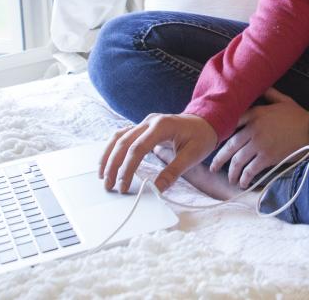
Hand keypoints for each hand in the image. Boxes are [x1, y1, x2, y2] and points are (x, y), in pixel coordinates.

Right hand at [100, 112, 217, 192]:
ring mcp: (145, 122)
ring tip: (102, 175)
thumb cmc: (201, 137)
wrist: (206, 121)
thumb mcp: (192, 155)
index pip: (138, 148)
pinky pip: (123, 136)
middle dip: (113, 165)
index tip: (123, 187)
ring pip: (119, 137)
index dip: (128, 169)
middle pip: (123, 142)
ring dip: (108, 155)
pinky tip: (109, 162)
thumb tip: (156, 188)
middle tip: (108, 185)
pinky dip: (114, 149)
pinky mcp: (143, 127)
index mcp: (162, 126)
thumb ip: (173, 171)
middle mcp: (150, 121)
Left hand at [209, 88, 308, 188]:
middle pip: (230, 146)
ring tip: (230, 179)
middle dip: (219, 159)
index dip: (222, 134)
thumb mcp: (283, 100)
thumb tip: (262, 87)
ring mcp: (259, 144)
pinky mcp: (267, 157)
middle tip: (213, 167)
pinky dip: (245, 178)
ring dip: (232, 172)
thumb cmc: (298, 115)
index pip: (232, 123)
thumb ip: (269, 94)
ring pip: (238, 160)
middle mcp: (253, 129)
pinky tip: (243, 182)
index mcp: (255, 114)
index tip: (217, 143)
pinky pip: (250, 169)